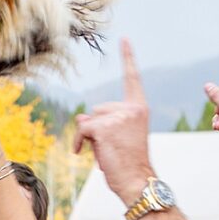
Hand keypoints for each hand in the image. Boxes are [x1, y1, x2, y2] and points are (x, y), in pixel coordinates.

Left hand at [72, 39, 152, 205]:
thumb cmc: (128, 163)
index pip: (132, 79)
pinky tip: (84, 152)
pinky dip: (79, 142)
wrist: (136, 181)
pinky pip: (82, 130)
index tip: (124, 38)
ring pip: (88, 121)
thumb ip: (104, 122)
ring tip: (105, 153)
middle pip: (98, 109)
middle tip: (111, 148)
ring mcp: (118, 116)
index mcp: (139, 108)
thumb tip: (80, 118)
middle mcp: (131, 108)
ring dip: (88, 138)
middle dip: (96, 129)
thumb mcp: (117, 137)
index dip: (128, 58)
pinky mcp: (104, 126)